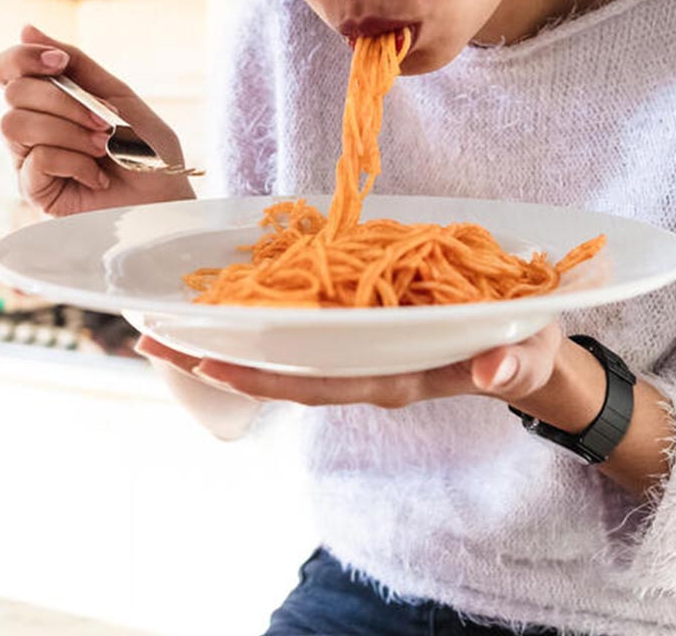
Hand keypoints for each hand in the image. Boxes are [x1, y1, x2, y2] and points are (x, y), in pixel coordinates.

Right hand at [0, 24, 194, 216]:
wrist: (166, 200)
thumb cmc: (146, 150)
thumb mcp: (117, 95)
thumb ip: (76, 63)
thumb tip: (25, 28)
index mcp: (48, 100)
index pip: (6, 69)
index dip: (23, 57)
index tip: (61, 63)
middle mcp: (31, 127)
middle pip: (13, 92)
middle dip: (63, 101)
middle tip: (103, 121)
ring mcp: (28, 160)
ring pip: (15, 124)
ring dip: (68, 131)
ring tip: (101, 148)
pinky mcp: (34, 191)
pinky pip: (36, 159)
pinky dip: (75, 161)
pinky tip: (98, 177)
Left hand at [133, 323, 572, 410]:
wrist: (525, 350)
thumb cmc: (525, 351)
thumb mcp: (527, 354)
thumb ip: (513, 364)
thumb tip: (493, 371)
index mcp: (392, 375)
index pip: (315, 381)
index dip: (261, 372)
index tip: (206, 359)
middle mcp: (360, 366)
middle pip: (276, 369)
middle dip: (214, 357)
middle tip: (148, 339)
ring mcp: (354, 348)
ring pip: (277, 349)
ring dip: (219, 337)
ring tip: (158, 322)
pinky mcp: (355, 325)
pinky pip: (295, 324)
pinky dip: (253, 311)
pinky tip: (212, 295)